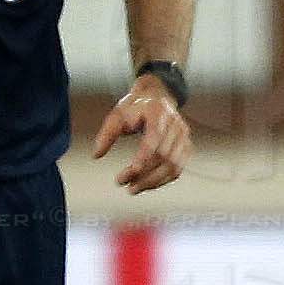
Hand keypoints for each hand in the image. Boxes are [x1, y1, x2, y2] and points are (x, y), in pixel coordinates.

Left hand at [90, 76, 191, 192]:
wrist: (157, 96)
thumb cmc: (135, 107)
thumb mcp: (117, 114)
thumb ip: (107, 134)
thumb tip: (96, 155)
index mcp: (158, 112)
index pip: (154, 139)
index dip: (143, 158)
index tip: (129, 172)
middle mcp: (175, 124)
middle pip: (164, 156)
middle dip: (144, 174)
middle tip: (125, 184)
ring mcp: (183, 136)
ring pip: (173, 166)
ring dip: (153, 182)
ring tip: (134, 189)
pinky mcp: (186, 146)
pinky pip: (177, 169)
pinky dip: (162, 180)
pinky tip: (147, 184)